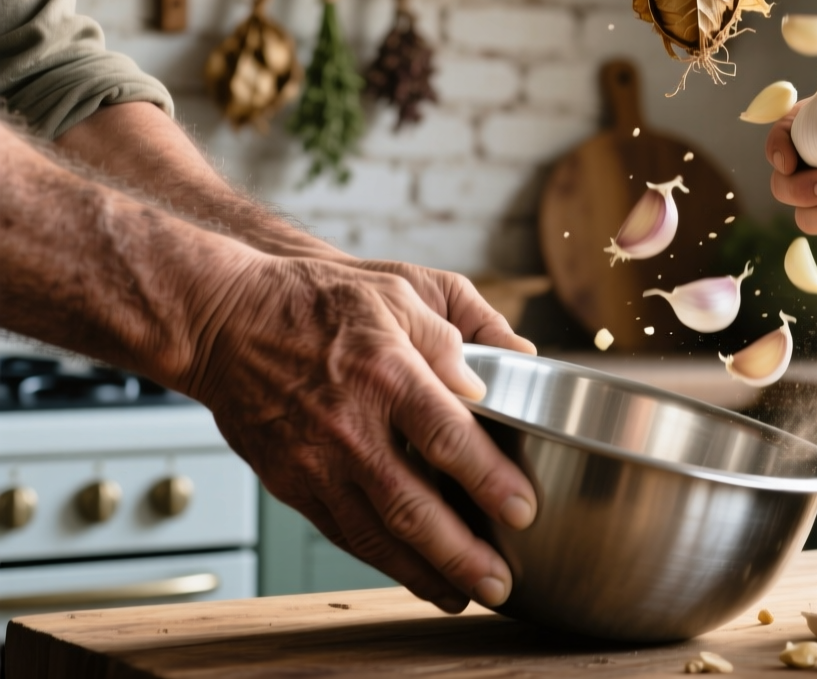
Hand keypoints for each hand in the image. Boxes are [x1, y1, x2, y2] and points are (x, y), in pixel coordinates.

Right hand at [179, 254, 538, 612]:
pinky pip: (342, 533)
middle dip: (460, 552)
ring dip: (424, 572)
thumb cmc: (317, 301)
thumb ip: (459, 330)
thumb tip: (509, 362)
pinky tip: (414, 575)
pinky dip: (382, 561)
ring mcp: (315, 461)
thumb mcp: (398, 290)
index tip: (523, 510)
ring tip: (466, 597)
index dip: (489, 479)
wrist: (223, 321)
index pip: (448, 437)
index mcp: (387, 373)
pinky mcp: (290, 482)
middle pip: (412, 505)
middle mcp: (350, 426)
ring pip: (375, 534)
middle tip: (499, 584)